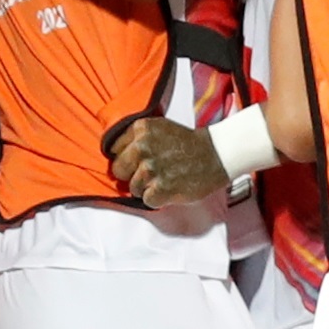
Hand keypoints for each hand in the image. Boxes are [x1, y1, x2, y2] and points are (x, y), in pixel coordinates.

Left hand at [109, 117, 233, 209]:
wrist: (215, 155)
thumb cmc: (186, 143)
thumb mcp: (159, 128)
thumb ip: (136, 137)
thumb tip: (112, 154)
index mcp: (141, 129)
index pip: (114, 149)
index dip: (126, 158)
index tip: (139, 160)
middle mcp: (142, 147)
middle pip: (118, 170)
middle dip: (132, 174)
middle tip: (152, 172)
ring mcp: (151, 168)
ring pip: (132, 188)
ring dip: (147, 188)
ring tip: (165, 179)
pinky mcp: (160, 188)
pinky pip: (147, 200)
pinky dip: (158, 199)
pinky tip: (170, 188)